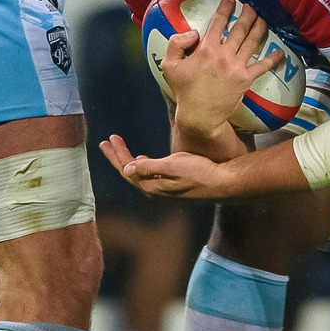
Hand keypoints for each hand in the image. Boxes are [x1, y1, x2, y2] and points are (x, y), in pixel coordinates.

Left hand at [99, 135, 236, 198]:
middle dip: (117, 157)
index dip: (118, 154)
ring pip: (140, 174)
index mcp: (152, 186)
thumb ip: (149, 167)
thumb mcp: (173, 166)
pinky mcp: (173, 187)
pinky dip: (143, 165)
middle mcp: (156, 191)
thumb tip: (126, 169)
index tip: (110, 139)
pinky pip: (150, 175)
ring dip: (129, 161)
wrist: (223, 183)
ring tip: (120, 150)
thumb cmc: (200, 172)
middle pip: (130, 173)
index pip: (128, 169)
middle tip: (106, 143)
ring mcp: (164, 190)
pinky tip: (144, 160)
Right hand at [159, 0, 284, 137]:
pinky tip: (280, 52)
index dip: (225, 8)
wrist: (199, 116)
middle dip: (248, 14)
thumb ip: (176, 43)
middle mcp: (224, 55)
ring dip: (260, 28)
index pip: (218, 22)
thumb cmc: (184, 90)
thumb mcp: (169, 65)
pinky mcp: (246, 80)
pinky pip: (263, 66)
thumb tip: (194, 32)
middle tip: (251, 6)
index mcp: (206, 49)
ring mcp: (237, 67)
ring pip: (253, 42)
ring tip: (263, 19)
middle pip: (240, 28)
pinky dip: (273, 59)